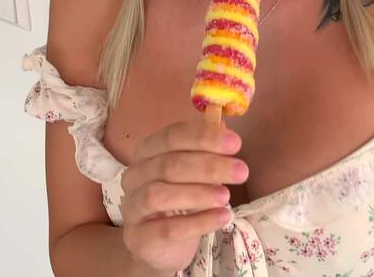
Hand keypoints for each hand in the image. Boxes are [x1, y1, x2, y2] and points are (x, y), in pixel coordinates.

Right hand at [119, 118, 247, 271]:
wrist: (159, 245)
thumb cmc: (179, 200)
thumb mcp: (195, 173)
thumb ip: (206, 150)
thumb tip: (223, 128)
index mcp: (147, 151)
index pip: (172, 136)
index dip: (204, 137)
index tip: (236, 143)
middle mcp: (134, 176)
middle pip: (169, 165)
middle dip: (209, 166)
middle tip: (241, 171)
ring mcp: (132, 207)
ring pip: (160, 195)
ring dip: (198, 194)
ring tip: (227, 196)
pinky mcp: (138, 238)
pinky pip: (166, 230)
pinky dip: (197, 223)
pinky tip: (223, 217)